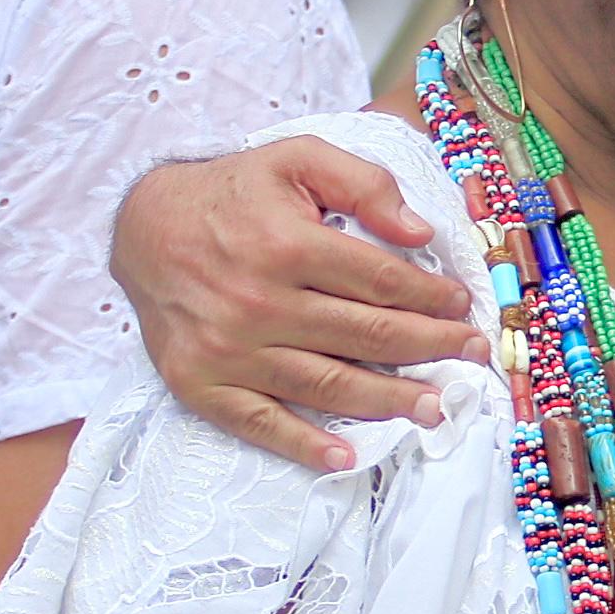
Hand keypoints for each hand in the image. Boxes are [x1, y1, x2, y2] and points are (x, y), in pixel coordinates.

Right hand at [109, 141, 485, 472]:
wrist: (143, 228)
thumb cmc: (233, 193)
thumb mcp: (296, 159)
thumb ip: (362, 184)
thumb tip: (420, 232)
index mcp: (287, 244)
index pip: (382, 281)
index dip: (432, 298)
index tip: (463, 308)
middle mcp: (258, 302)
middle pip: (366, 336)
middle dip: (430, 348)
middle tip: (471, 357)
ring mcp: (228, 349)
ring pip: (327, 383)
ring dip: (388, 400)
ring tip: (435, 408)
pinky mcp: (200, 383)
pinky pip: (259, 422)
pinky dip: (303, 444)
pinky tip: (345, 454)